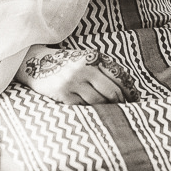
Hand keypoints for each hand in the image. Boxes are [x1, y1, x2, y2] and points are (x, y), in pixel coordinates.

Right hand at [16, 46, 137, 104]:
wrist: (35, 63)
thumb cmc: (67, 64)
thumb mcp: (85, 60)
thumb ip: (102, 70)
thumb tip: (126, 91)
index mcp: (93, 57)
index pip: (119, 76)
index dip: (129, 90)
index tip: (135, 99)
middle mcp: (84, 68)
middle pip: (111, 91)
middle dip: (121, 102)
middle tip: (125, 110)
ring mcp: (72, 81)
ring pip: (98, 101)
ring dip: (107, 108)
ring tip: (111, 113)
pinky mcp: (62, 93)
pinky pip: (83, 106)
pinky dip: (90, 110)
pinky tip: (94, 113)